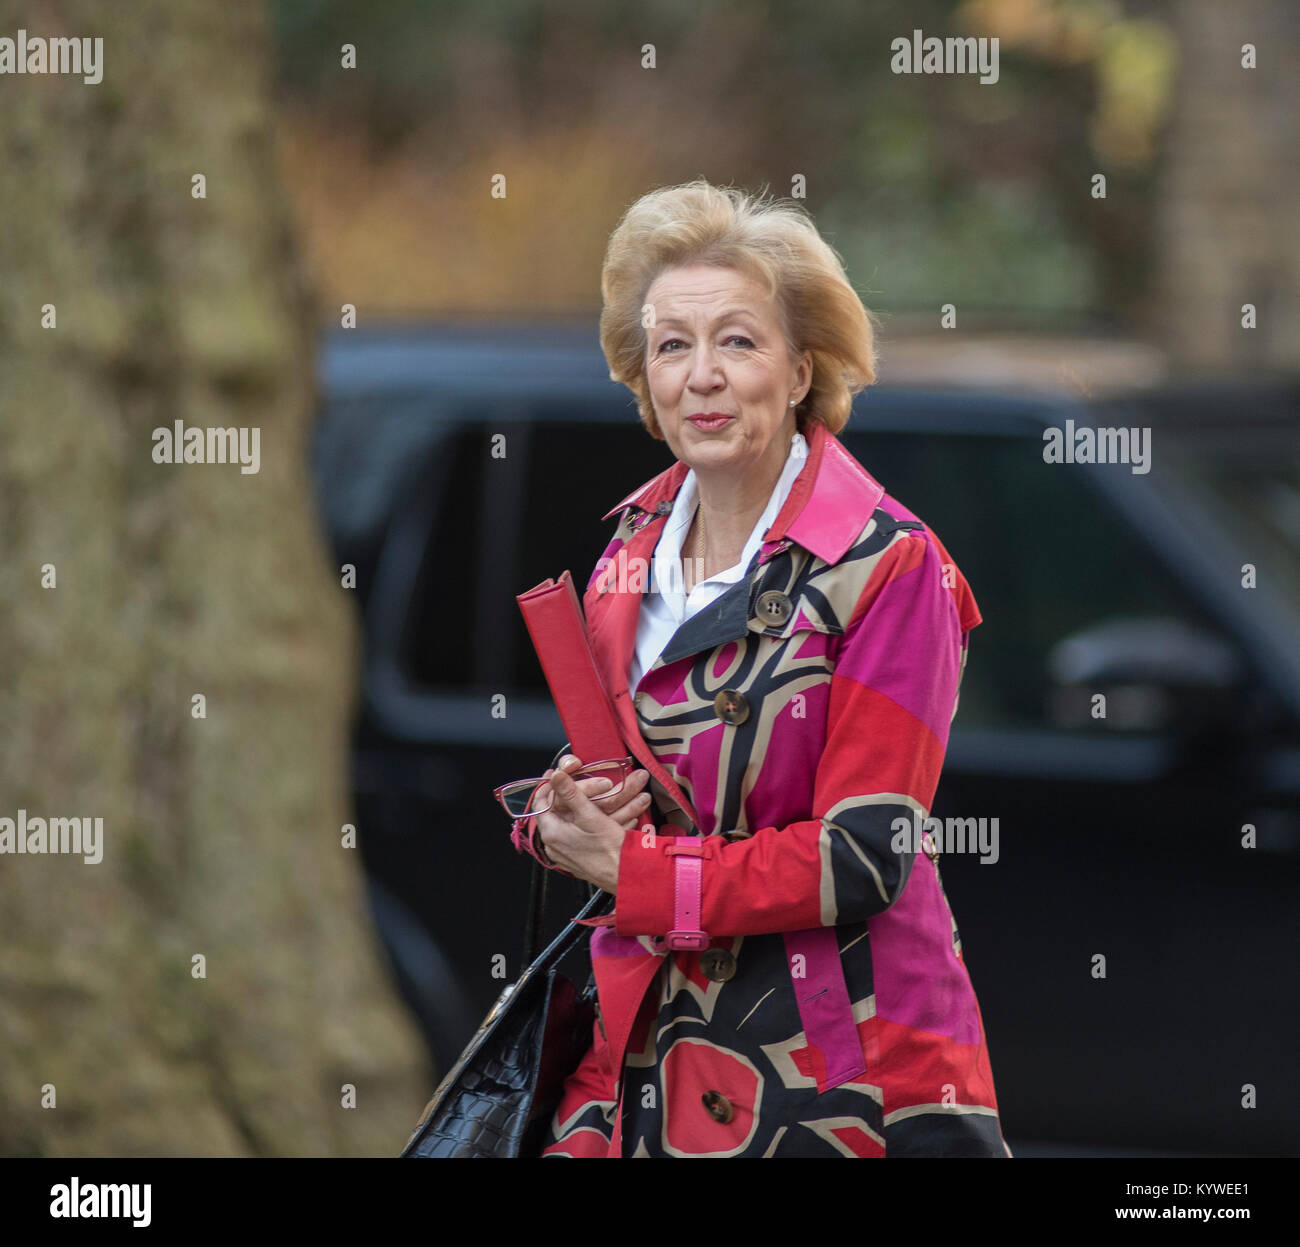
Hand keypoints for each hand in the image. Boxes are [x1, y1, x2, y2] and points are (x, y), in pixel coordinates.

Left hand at [534, 755, 653, 892]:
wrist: (627, 877)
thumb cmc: (610, 850)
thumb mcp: (590, 816)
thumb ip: (570, 793)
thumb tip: (556, 776)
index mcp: (551, 833)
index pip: (540, 802)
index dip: (548, 785)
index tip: (557, 774)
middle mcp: (553, 846)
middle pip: (554, 812)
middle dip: (567, 795)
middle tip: (577, 782)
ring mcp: (564, 854)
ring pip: (566, 823)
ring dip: (578, 807)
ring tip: (591, 795)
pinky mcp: (576, 859)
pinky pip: (575, 835)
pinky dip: (584, 822)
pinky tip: (599, 815)